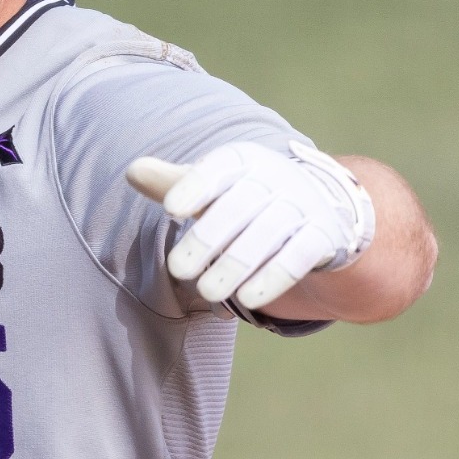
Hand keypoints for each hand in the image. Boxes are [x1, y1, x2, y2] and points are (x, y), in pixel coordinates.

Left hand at [126, 141, 375, 309]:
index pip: (219, 166)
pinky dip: (273, 277)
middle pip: (239, 205)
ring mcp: (305, 204)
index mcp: (245, 159)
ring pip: (268, 234)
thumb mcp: (211, 186)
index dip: (195, 185)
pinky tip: (248, 299)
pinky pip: (299, 256)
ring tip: (207, 291)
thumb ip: (172, 183)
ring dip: (236, 264)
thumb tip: (133, 171)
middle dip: (207, 239)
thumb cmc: (245, 196)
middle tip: (177, 270)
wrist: (318, 207)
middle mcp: (277, 176)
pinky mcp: (325, 234)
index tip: (170, 209)